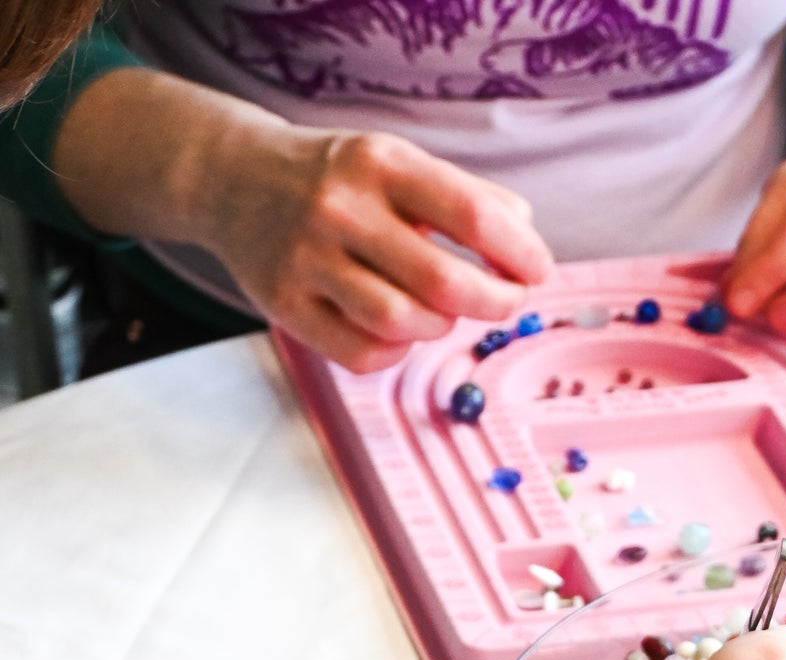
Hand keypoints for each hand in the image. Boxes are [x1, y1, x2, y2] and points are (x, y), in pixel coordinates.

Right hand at [204, 124, 552, 370]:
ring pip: (403, 323)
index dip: (519, 253)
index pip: (473, 215)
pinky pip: (363, 354)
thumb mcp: (396, 164)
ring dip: (440, 327)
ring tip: (442, 312)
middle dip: (493, 302)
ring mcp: (307, 259)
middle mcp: (340, 208)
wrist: (232, 179)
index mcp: (380, 164)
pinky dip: (395, 351)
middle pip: (444, 282)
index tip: (537, 271)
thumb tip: (526, 234)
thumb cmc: (337, 179)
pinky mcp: (285, 305)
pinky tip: (397, 331)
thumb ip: (463, 196)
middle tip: (505, 302)